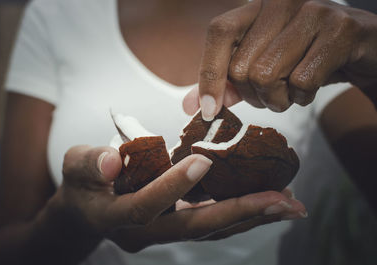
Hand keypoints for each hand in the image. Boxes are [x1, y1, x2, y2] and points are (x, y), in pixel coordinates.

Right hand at [49, 145, 305, 252]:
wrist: (85, 210)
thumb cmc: (81, 183)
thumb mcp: (75, 166)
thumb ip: (89, 162)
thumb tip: (112, 159)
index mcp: (116, 216)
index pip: (146, 206)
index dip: (172, 187)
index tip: (204, 161)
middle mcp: (145, 233)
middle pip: (195, 227)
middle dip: (239, 212)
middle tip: (282, 200)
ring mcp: (164, 233)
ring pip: (211, 230)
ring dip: (251, 216)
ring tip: (289, 204)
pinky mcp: (177, 226)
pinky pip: (213, 224)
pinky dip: (241, 213)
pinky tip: (267, 204)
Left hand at [183, 0, 376, 118]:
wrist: (361, 51)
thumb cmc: (306, 58)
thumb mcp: (261, 69)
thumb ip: (227, 83)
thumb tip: (191, 106)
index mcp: (257, 6)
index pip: (219, 32)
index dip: (209, 74)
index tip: (208, 110)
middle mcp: (281, 2)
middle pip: (242, 66)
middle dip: (254, 94)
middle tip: (271, 93)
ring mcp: (312, 11)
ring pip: (267, 75)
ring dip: (276, 99)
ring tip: (289, 92)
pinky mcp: (340, 30)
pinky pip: (301, 83)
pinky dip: (301, 98)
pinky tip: (310, 88)